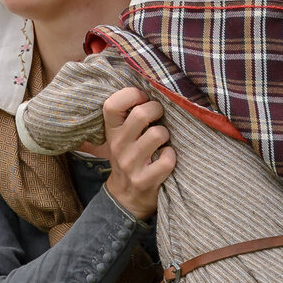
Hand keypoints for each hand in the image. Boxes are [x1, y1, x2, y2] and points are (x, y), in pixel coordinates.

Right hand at [99, 87, 172, 220]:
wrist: (125, 198)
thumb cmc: (129, 158)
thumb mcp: (120, 137)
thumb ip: (128, 116)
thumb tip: (152, 85)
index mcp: (111, 131)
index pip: (112, 104)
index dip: (131, 95)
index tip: (142, 98)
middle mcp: (118, 146)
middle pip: (141, 114)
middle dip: (157, 110)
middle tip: (160, 116)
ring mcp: (131, 164)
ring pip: (158, 134)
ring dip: (167, 135)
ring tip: (163, 141)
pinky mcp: (145, 180)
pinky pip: (168, 159)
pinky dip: (172, 156)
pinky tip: (166, 159)